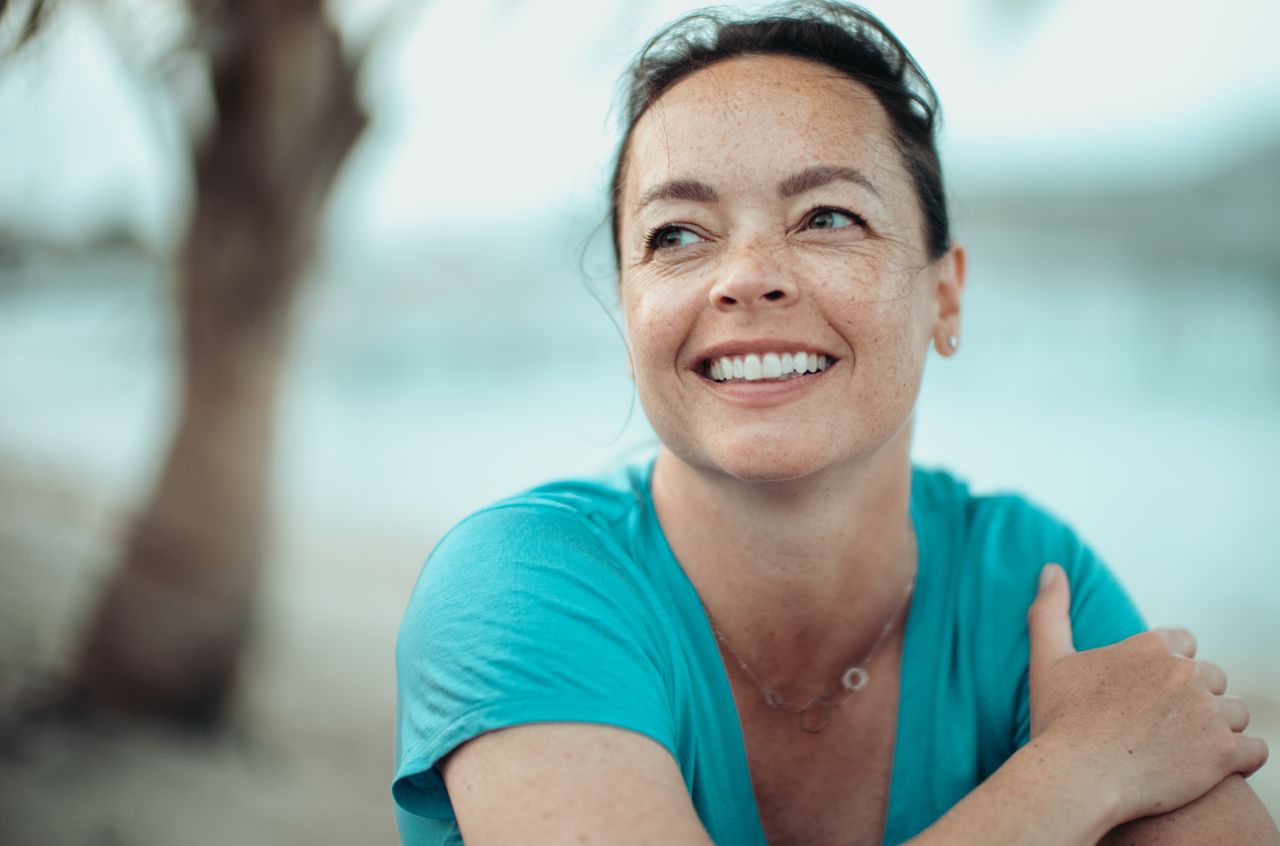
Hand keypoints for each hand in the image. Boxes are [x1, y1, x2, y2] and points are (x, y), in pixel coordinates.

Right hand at [1026, 563, 1267, 824]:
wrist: (1075, 779)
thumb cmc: (1059, 722)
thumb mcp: (1048, 659)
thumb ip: (1050, 610)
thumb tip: (1051, 569)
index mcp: (1150, 647)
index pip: (1184, 644)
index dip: (1169, 668)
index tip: (1149, 693)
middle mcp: (1184, 673)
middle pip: (1212, 678)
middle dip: (1195, 698)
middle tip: (1163, 726)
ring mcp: (1207, 712)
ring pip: (1235, 713)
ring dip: (1218, 729)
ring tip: (1185, 750)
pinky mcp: (1224, 753)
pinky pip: (1256, 750)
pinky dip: (1241, 759)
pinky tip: (1212, 768)